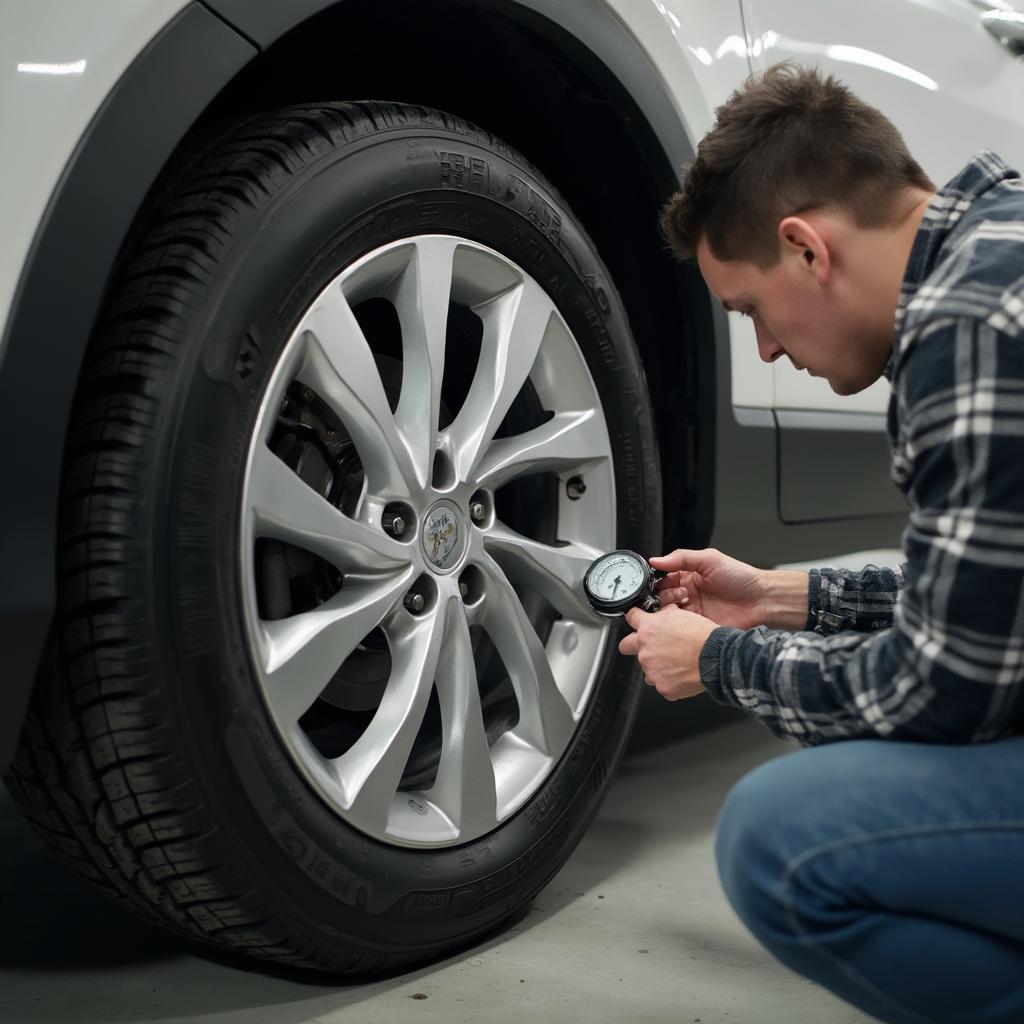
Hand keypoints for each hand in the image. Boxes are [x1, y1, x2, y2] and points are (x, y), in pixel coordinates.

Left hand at [618, 604, 717, 700]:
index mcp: (648, 629)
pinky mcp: (662, 687)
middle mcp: (645, 650)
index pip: (631, 618)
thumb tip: (663, 614)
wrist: (716, 658)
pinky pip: (661, 684)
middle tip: (648, 647)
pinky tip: (682, 674)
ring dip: (656, 666)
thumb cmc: (703, 636)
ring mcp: (651, 670)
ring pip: (646, 668)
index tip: (636, 620)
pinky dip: (670, 680)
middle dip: (633, 645)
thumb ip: (665, 616)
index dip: (635, 618)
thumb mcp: (682, 615)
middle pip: (626, 646)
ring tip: (675, 663)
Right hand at [650, 547, 767, 629]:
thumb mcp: (710, 559)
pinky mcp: (697, 627)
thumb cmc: (741, 578)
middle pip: (661, 597)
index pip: (663, 578)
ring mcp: (692, 612)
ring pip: (668, 613)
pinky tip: (684, 617)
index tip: (658, 581)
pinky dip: (677, 624)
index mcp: (688, 576)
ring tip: (683, 602)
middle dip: (664, 595)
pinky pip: (680, 628)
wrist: (762, 600)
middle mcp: (687, 594)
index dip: (657, 580)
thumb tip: (656, 560)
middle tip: (678, 593)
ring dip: (670, 608)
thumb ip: (682, 558)